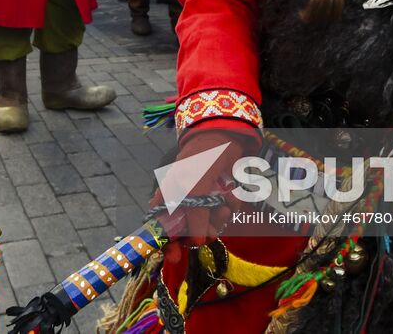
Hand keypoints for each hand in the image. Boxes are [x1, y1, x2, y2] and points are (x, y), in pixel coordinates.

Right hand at [163, 128, 255, 265]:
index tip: (174, 257)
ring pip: (209, 226)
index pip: (160, 228)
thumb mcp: (195, 186)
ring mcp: (202, 202)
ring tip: (225, 206)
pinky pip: (225, 215)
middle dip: (201, 233)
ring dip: (219, 220)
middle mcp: (183, 202)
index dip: (166, 244)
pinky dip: (231, 208)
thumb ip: (195, 215)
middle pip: (187, 232)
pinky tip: (232, 195)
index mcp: (168, 197)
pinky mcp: (220, 199)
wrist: (227, 136)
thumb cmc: (203, 157)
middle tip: (211, 232)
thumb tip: (197, 241)